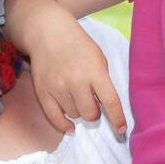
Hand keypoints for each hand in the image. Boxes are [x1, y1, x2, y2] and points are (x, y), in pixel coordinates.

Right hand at [23, 15, 127, 139]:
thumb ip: (103, 81)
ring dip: (79, 110)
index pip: (110, 101)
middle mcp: (76, 81)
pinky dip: (64, 125)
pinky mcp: (43, 91)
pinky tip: (70, 127)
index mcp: (95, 71)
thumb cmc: (78, 45)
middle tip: (93, 103)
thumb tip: (105, 107)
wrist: (49, 33)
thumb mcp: (99, 58)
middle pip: (90, 114)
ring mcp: (58, 87)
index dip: (117, 118)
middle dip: (95, 112)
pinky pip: (55, 117)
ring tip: (76, 96)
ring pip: (74, 115)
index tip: (121, 130)